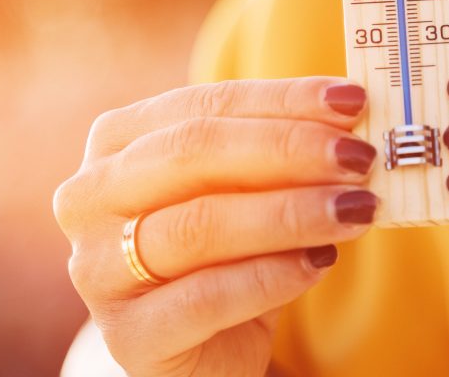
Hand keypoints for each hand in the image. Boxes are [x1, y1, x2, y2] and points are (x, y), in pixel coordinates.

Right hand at [54, 77, 380, 376]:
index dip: (281, 99)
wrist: (201, 349)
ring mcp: (98, 269)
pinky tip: (321, 262)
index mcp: (115, 140)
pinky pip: (207, 297)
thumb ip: (278, 150)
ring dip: (291, 213)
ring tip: (356, 210)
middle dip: (287, 150)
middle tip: (358, 157)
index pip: (202, 104)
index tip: (351, 101)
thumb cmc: (225, 249)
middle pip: (193, 154)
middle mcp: (90, 196)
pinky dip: (273, 275)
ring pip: (201, 225)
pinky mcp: (128, 336)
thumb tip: (350, 115)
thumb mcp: (243, 189)